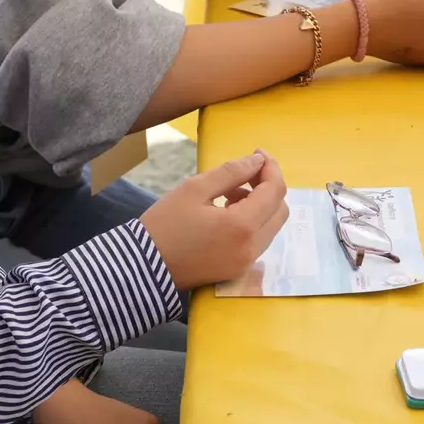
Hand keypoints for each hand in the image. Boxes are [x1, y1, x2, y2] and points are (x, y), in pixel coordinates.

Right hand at [139, 150, 289, 290]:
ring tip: (228, 194)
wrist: (142, 268)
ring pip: (271, 226)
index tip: (257, 153)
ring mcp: (246, 263)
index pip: (275, 191)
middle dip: (267, 187)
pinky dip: (252, 222)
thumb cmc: (165, 224)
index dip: (270, 168)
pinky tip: (226, 213)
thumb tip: (257, 160)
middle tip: (243, 175)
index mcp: (242, 226)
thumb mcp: (194, 189)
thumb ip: (231, 172)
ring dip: (259, 205)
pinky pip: (258, 240)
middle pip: (280, 210)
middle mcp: (251, 248)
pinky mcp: (238, 270)